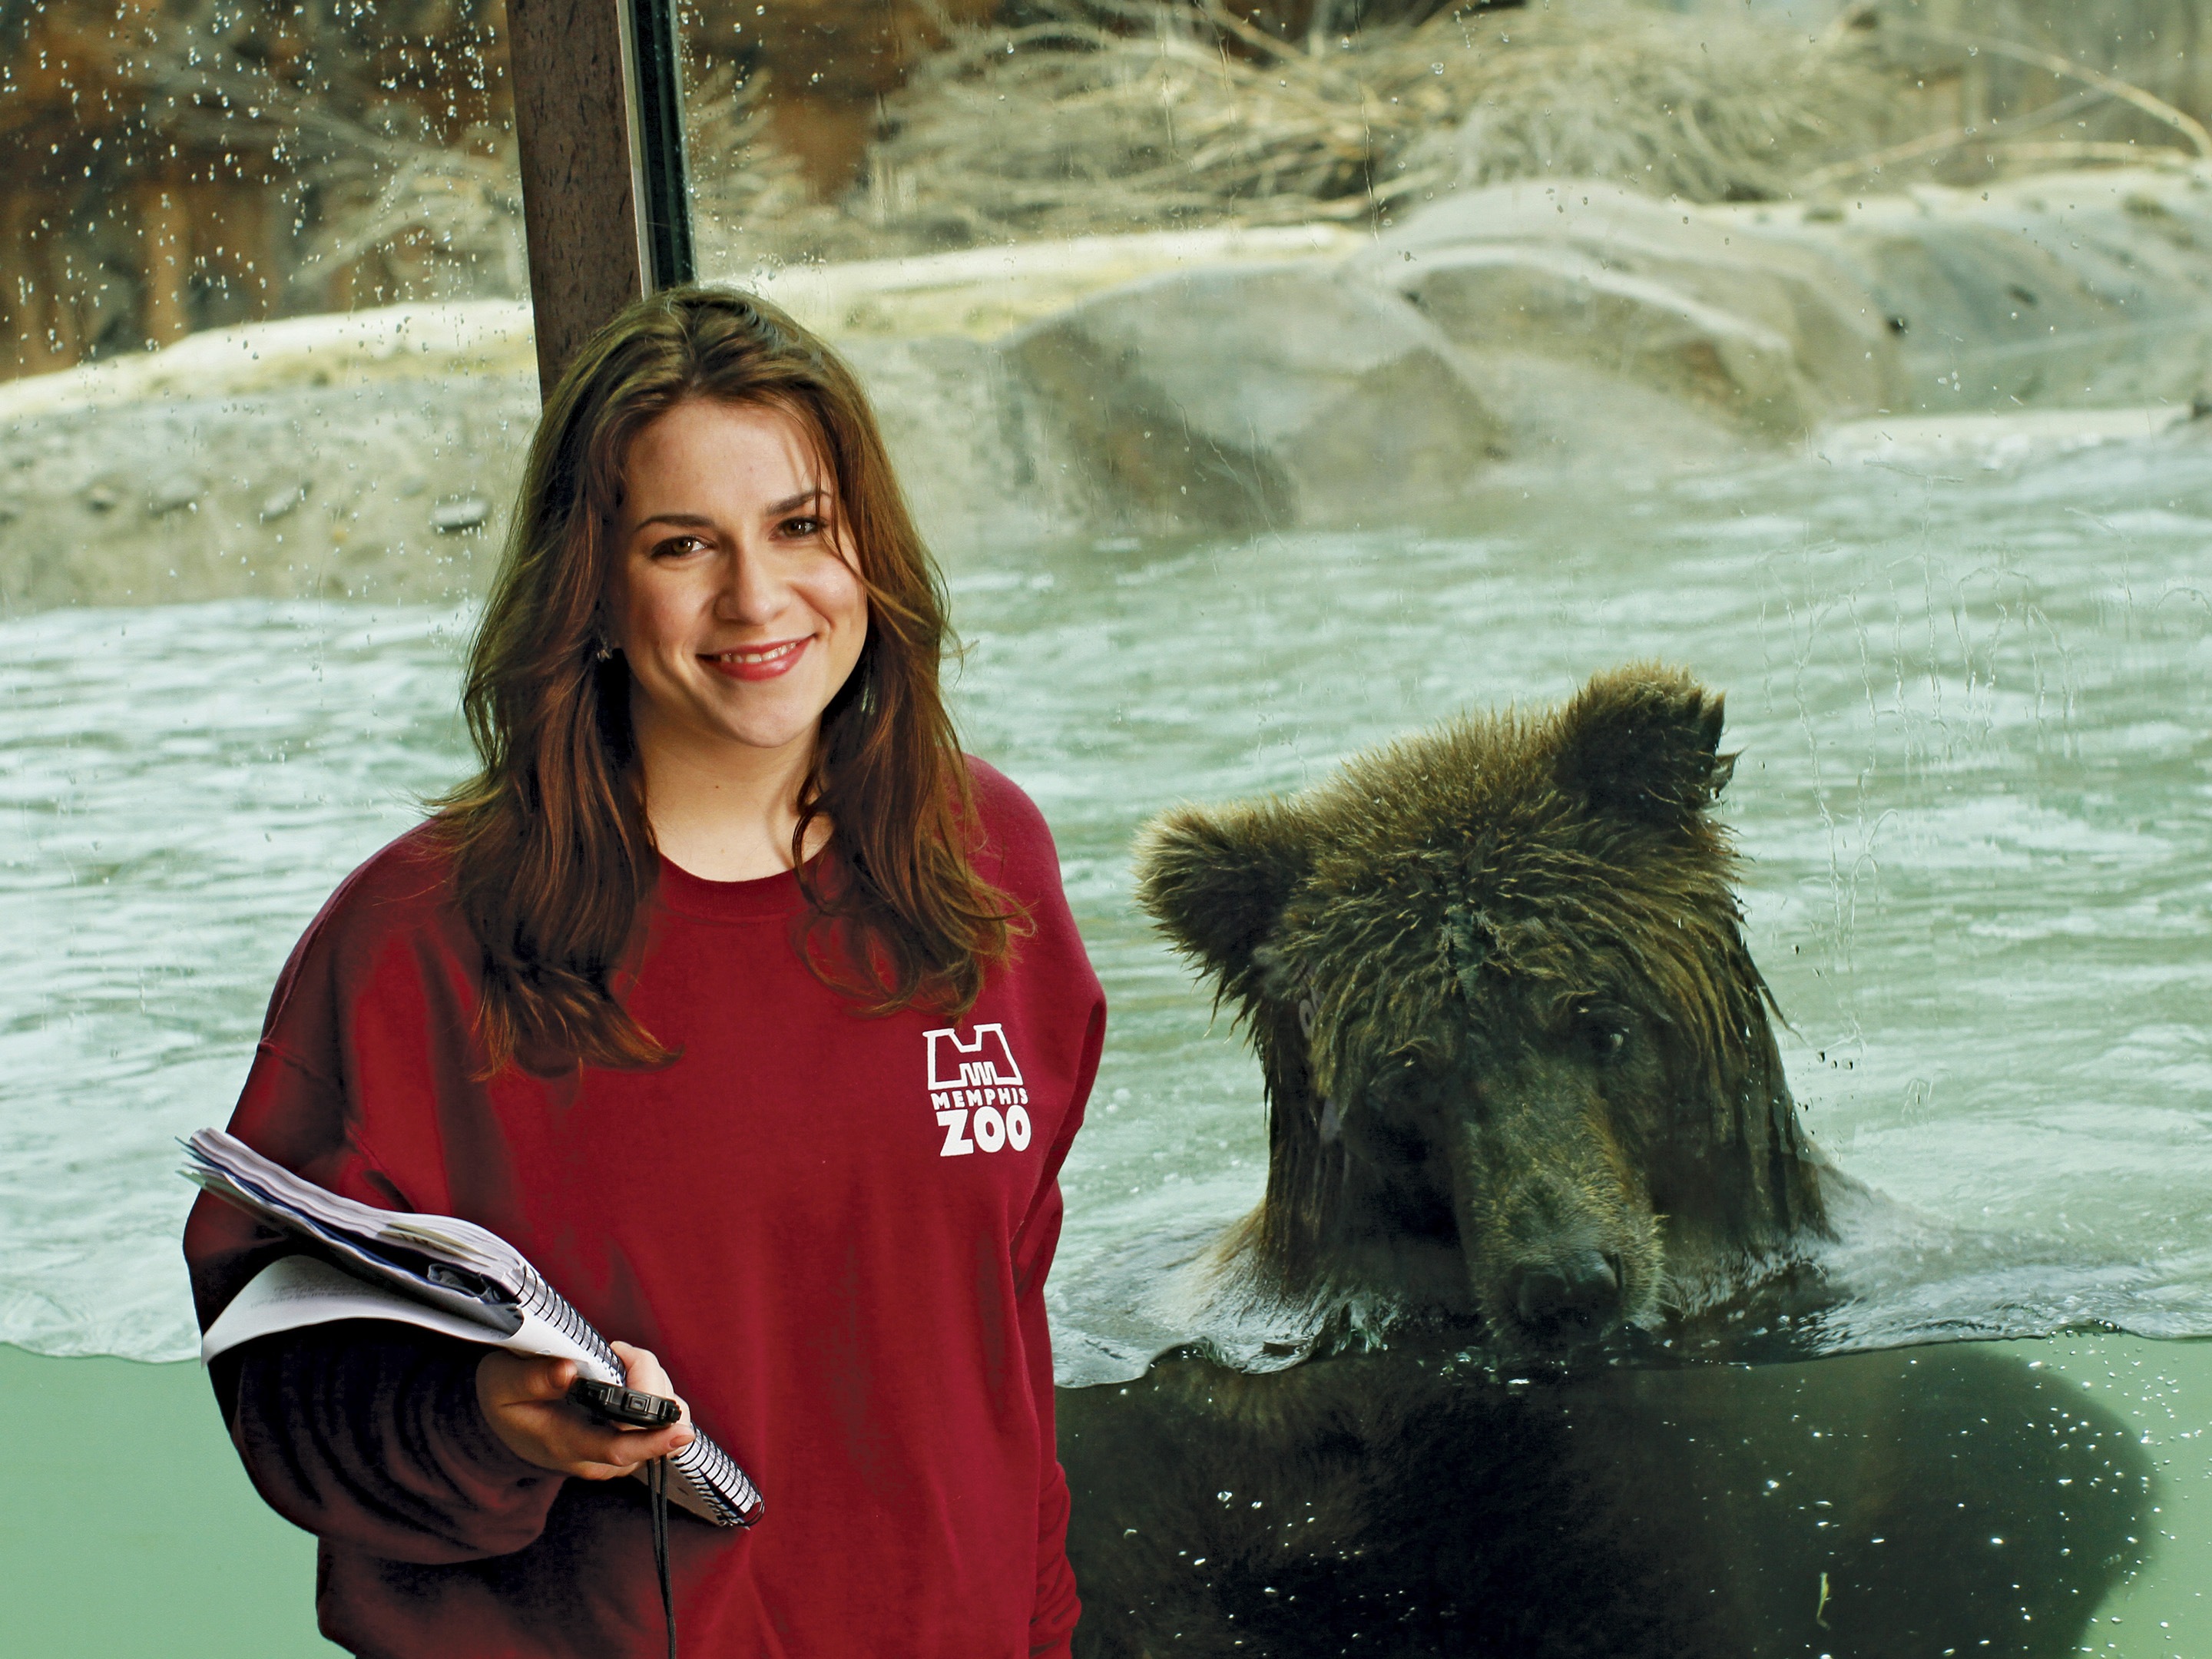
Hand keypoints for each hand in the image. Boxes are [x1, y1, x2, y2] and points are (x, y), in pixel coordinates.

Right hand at [476, 1340, 694, 1478]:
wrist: (502, 1420)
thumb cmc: (504, 1398)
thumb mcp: (503, 1382)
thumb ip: (534, 1378)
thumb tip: (570, 1370)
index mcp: (568, 1444)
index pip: (621, 1449)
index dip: (655, 1440)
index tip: (682, 1431)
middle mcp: (599, 1457)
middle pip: (651, 1427)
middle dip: (650, 1380)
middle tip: (619, 1351)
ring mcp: (614, 1453)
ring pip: (661, 1421)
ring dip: (653, 1384)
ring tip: (618, 1361)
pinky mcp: (625, 1442)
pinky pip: (657, 1419)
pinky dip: (653, 1391)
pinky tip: (628, 1375)